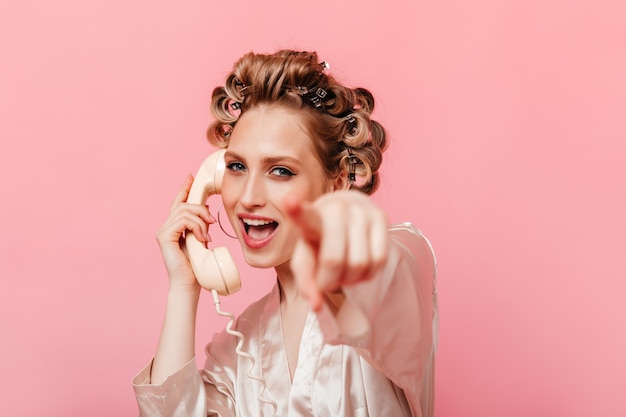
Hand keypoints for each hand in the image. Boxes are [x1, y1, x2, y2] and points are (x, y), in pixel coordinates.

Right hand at [156, 174, 214, 290]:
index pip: (178, 202)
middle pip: (184, 205)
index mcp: (174, 227)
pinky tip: (202, 239)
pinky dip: (196, 227)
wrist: (189, 284)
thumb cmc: (196, 265)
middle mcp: (166, 227)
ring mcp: (163, 231)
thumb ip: (200, 225)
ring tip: (207, 236)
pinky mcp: (164, 236)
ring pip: (185, 211)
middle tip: (212, 223)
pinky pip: (182, 221)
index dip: (184, 188)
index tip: (191, 177)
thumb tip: (207, 211)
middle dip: (201, 210)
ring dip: (201, 221)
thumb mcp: (201, 240)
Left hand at [285, 190, 388, 310]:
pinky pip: (379, 260)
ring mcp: (361, 212)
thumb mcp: (307, 258)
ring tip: (344, 272)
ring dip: (350, 279)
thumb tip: (317, 306)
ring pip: (359, 263)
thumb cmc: (321, 241)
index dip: (296, 210)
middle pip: (334, 260)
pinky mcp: (381, 217)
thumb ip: (306, 282)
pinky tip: (360, 268)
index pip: (304, 215)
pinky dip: (368, 274)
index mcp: (311, 218)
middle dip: (330, 281)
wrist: (348, 214)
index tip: (289, 201)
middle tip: (327, 280)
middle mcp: (337, 210)